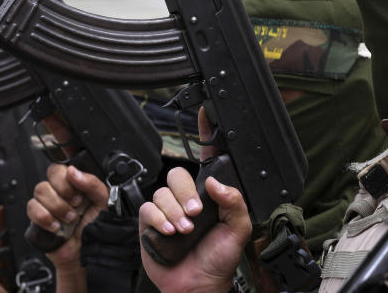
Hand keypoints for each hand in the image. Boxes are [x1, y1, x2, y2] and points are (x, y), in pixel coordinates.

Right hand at [26, 162, 109, 269]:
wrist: (87, 252)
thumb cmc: (97, 227)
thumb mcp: (103, 202)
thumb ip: (92, 183)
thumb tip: (73, 171)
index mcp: (75, 184)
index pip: (62, 167)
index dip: (68, 178)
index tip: (80, 194)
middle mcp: (60, 192)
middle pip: (49, 176)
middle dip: (64, 192)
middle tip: (76, 205)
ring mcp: (47, 204)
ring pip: (39, 190)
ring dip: (57, 206)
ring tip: (70, 219)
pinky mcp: (37, 219)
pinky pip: (32, 208)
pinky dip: (45, 217)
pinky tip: (57, 226)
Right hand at [138, 108, 251, 292]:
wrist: (197, 284)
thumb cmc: (220, 258)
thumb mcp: (239, 229)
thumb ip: (234, 203)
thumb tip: (215, 183)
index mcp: (211, 192)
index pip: (207, 156)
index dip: (205, 133)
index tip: (206, 111)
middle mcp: (188, 196)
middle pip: (178, 174)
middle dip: (186, 193)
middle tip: (197, 212)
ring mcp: (168, 208)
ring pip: (163, 191)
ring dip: (175, 211)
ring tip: (185, 230)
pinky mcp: (150, 222)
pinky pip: (148, 208)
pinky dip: (160, 219)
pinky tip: (171, 232)